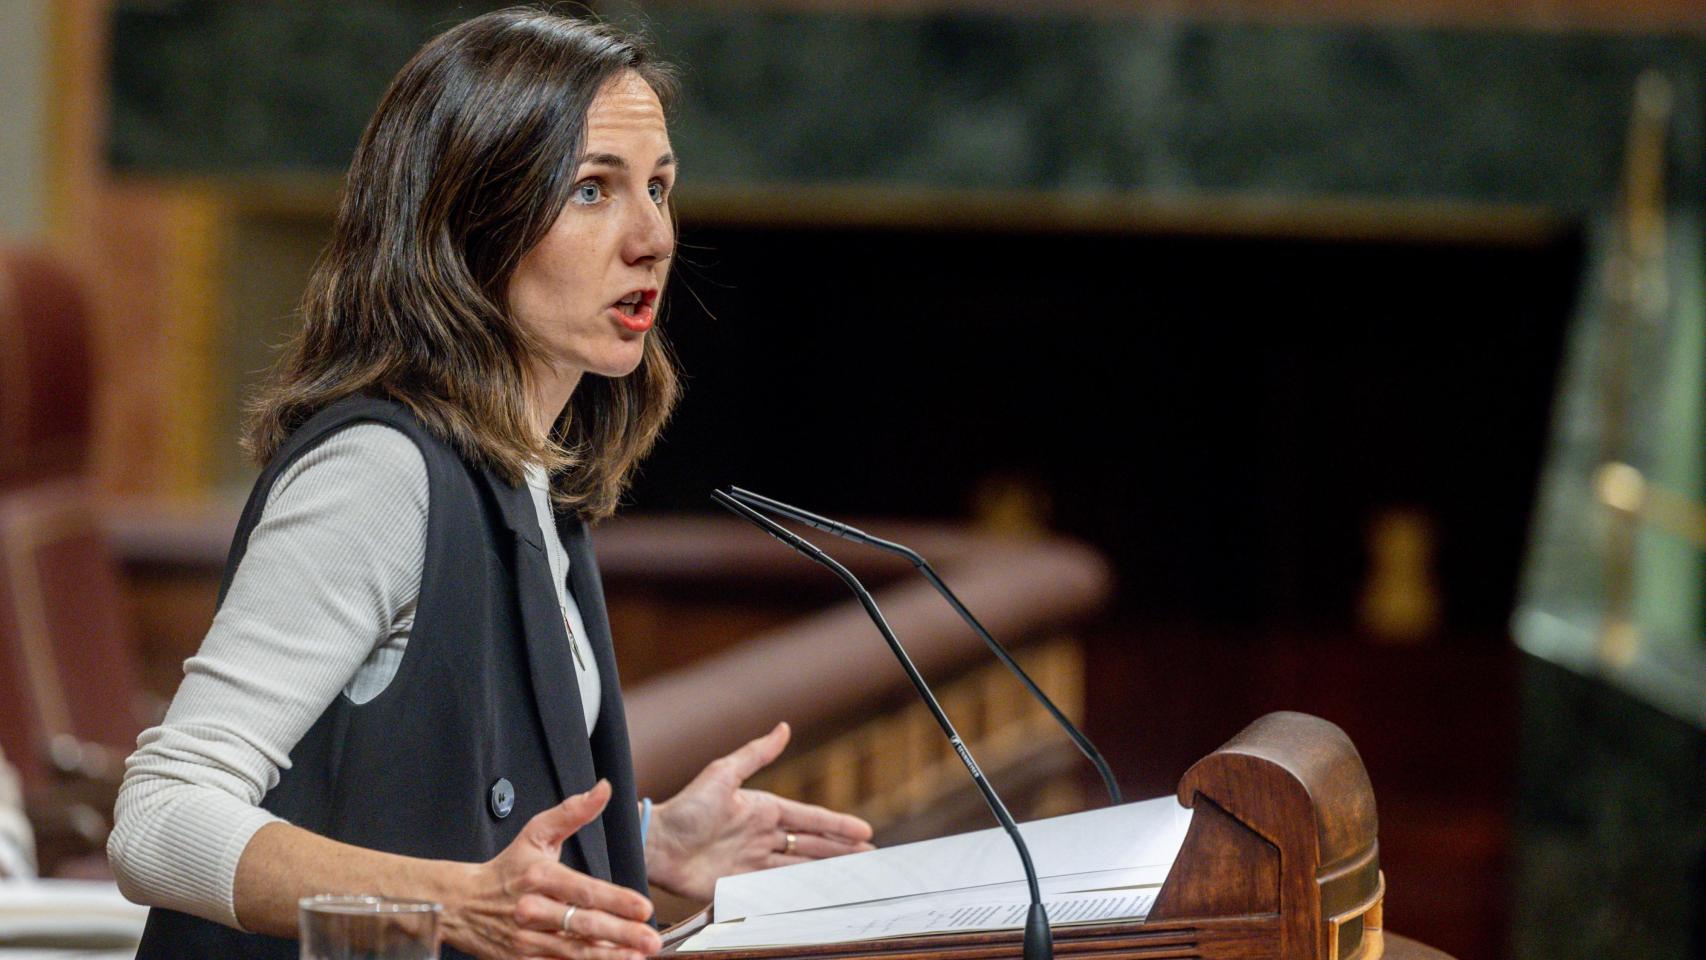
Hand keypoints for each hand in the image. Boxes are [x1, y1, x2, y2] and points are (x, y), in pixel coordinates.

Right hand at [449, 780, 662, 959]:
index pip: (584, 890)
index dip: (616, 900)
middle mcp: (532, 909)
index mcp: (540, 877)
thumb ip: (573, 812)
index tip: (643, 907)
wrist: (460, 904)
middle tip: (650, 939)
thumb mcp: (536, 834)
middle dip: (621, 934)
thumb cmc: (506, 870)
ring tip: (637, 957)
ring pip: (573, 952)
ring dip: (608, 957)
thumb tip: (603, 789)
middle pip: (583, 924)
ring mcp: (525, 940)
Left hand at [646, 722, 875, 900]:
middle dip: (841, 851)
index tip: (864, 831)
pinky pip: (777, 887)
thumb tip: (784, 727)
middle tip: (870, 857)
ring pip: (800, 866)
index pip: (808, 818)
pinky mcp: (740, 884)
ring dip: (827, 870)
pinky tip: (818, 892)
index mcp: (762, 809)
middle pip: (811, 845)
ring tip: (854, 876)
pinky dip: (800, 889)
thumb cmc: (685, 807)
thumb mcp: (723, 773)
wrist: (656, 844)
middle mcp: (761, 836)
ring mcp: (752, 862)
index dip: (837, 825)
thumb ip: (756, 753)